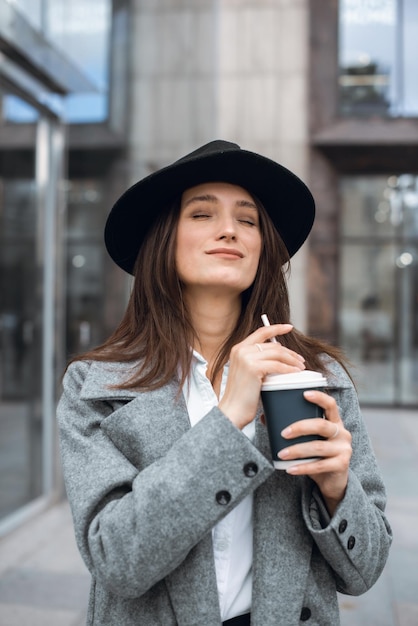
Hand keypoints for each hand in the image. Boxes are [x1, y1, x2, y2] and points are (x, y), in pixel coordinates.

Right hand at [218, 324, 304, 429]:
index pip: (261, 332)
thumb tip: (279, 354)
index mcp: (238, 348)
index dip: (276, 328)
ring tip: (300, 367)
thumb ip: (258, 360)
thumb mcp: (248, 372)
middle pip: (273, 345)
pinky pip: (277, 365)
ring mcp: (246, 358)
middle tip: (300, 360)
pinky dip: (289, 369)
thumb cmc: (241, 396)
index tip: (289, 327)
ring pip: (277, 353)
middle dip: (290, 352)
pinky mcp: (253, 368)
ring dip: (292, 360)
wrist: (232, 410)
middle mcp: (241, 350)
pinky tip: (295, 372)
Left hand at [277, 390, 351, 514]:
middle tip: (283, 433)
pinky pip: (320, 465)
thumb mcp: (309, 438)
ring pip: (318, 446)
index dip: (319, 398)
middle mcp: (342, 433)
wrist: (332, 480)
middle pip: (322, 425)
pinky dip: (303, 467)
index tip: (304, 394)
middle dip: (300, 427)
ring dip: (297, 450)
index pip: (330, 405)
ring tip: (281, 454)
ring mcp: (344, 449)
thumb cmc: (317, 454)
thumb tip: (265, 416)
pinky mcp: (342, 465)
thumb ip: (294, 428)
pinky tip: (290, 469)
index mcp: (334, 422)